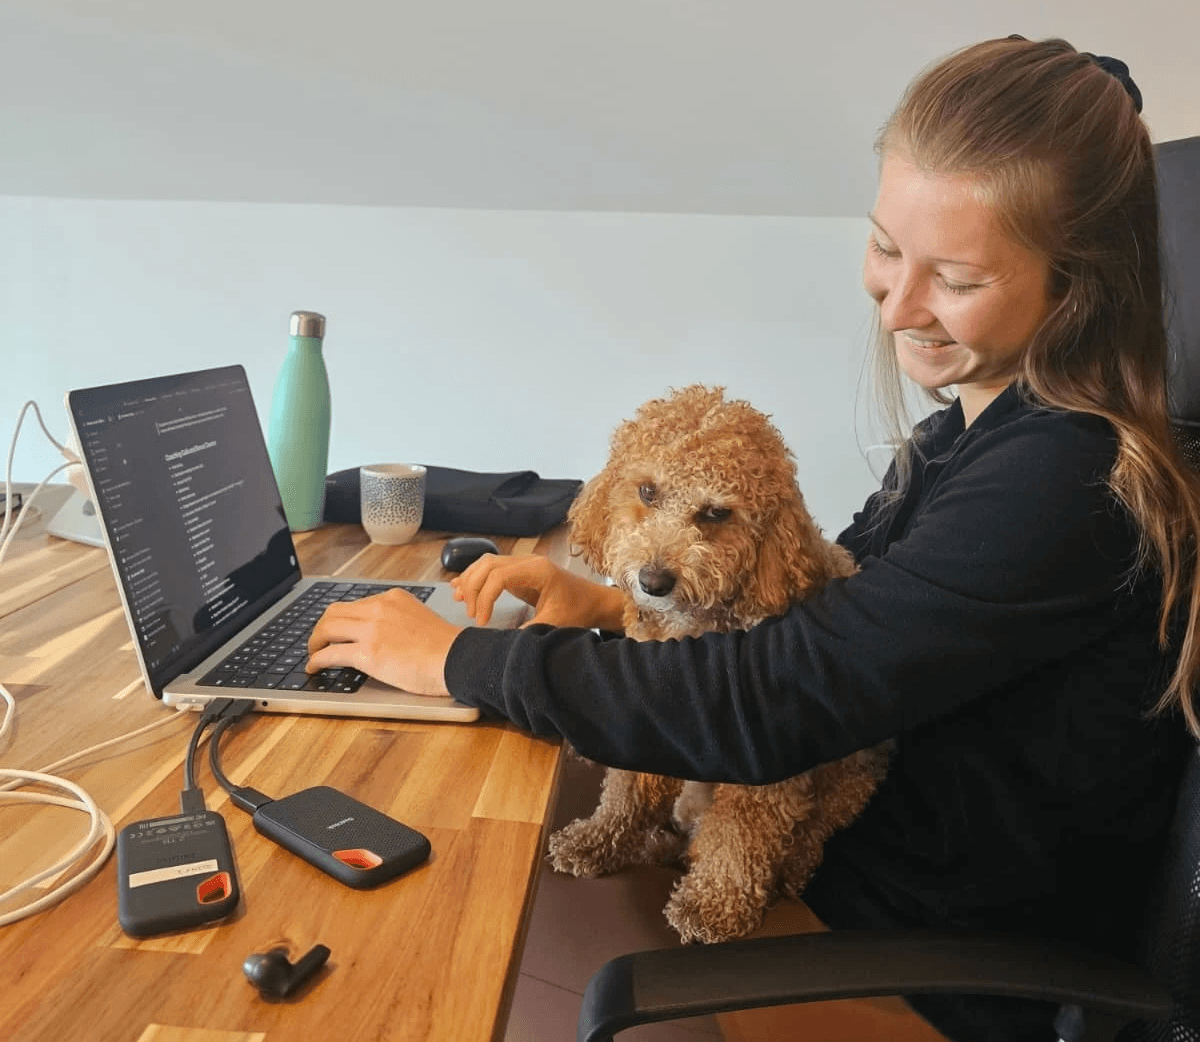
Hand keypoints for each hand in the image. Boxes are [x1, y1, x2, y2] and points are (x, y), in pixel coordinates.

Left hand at [306, 587, 459, 696]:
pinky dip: (317, 660)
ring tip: (313, 654)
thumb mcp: (418, 618)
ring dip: (314, 642)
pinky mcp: (368, 653)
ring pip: (327, 629)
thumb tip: (379, 635)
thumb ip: (396, 620)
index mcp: (393, 598)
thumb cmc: (445, 647)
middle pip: (334, 612)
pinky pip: (331, 654)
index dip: (340, 619)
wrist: (457, 658)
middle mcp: (379, 608)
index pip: (355, 604)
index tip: (335, 629)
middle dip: (321, 627)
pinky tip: (315, 667)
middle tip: (318, 641)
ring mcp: (372, 630)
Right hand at [451, 553, 624, 630]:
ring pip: (487, 564)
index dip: (485, 598)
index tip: (481, 620)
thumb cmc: (579, 609)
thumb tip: (505, 642)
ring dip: (471, 581)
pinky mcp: (520, 572)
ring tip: (459, 599)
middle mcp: (529, 562)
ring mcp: (524, 565)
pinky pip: (492, 569)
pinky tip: (461, 587)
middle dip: (473, 588)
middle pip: (488, 565)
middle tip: (471, 613)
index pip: (499, 576)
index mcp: (538, 570)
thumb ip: (530, 631)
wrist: (594, 602)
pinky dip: (476, 578)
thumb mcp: (555, 624)